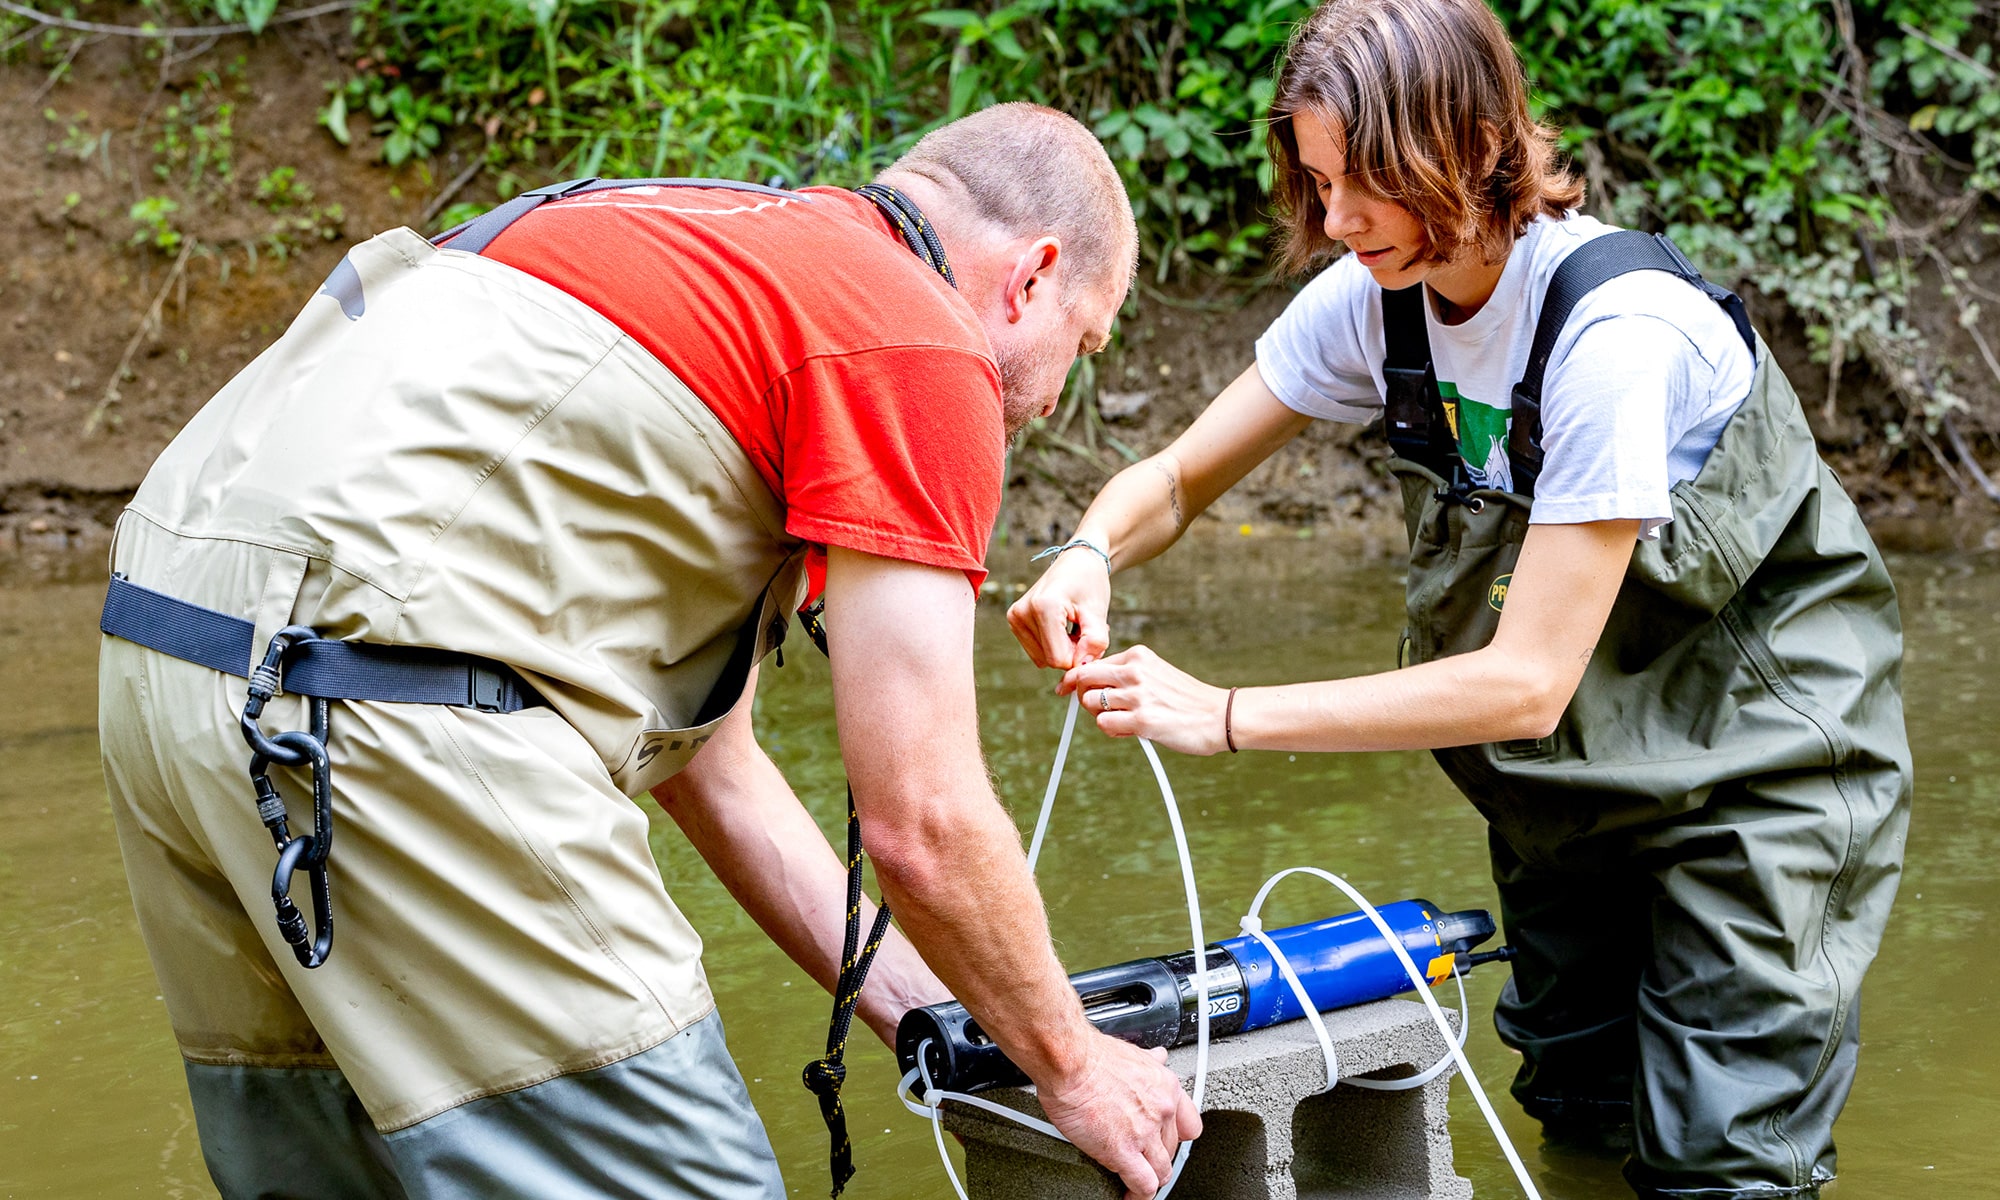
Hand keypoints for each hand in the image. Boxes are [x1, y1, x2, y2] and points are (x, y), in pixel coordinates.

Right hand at [1008, 544, 1111, 669]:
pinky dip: (1053, 645)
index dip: (1080, 656)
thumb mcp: (1099, 612)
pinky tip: (1062, 627)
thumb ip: (1094, 642)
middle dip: (1072, 652)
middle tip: (1085, 628)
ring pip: (1043, 659)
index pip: (1058, 659)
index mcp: (1043, 606)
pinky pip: (1037, 652)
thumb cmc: (1090, 583)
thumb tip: (1080, 668)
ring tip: (1074, 626)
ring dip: (1063, 649)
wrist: (1077, 562)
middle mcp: (1022, 612)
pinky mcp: (1014, 621)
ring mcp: (1015, 617)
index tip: (1092, 637)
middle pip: (1050, 660)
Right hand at [1037, 1032, 1201, 1198]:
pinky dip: (1140, 1195)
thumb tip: (1157, 1056)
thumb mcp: (1132, 1052)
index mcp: (1165, 1087)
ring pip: (1162, 1170)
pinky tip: (1130, 1195)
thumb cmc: (1091, 1055)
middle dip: (1157, 1157)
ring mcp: (1145, 1133)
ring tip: (1137, 1182)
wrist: (1070, 1061)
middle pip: (1173, 1149)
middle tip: (1142, 1159)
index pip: (1190, 1124)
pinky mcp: (1123, 1151)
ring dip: (1151, 1178)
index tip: (1167, 1143)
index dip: (1177, 1138)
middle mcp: (1161, 1110)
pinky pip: (1144, 1184)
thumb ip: (1149, 1061)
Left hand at [1061, 646, 1230, 755]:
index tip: (1065, 688)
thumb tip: (1089, 682)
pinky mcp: (1142, 720)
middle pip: (1083, 680)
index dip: (1074, 678)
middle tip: (1099, 709)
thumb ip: (1127, 674)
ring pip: (1090, 703)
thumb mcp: (1156, 673)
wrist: (1219, 716)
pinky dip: (1111, 731)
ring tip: (1122, 721)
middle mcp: (1135, 672)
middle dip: (1082, 697)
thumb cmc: (1187, 699)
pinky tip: (1130, 731)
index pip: (1091, 663)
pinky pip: (1104, 724)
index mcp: (1138, 656)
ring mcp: (1137, 696)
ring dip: (1099, 716)